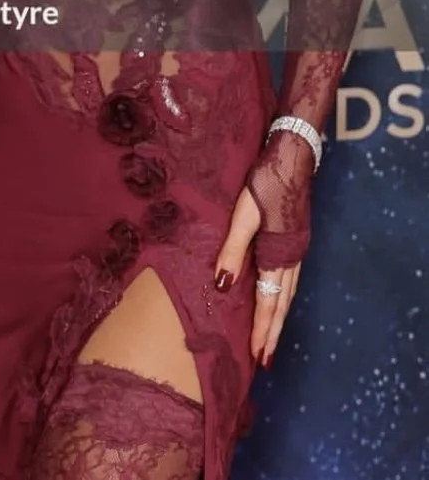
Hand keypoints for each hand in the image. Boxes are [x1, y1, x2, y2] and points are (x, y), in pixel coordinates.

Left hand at [213, 184, 301, 369]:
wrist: (293, 157)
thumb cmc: (265, 183)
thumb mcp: (244, 214)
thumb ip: (233, 249)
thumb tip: (221, 285)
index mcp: (277, 255)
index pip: (269, 303)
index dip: (263, 329)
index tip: (258, 356)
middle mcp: (291, 258)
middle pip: (281, 303)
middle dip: (273, 332)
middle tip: (265, 359)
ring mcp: (297, 249)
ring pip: (288, 293)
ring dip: (279, 317)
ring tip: (272, 338)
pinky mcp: (296, 239)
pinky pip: (290, 279)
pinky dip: (283, 296)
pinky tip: (278, 298)